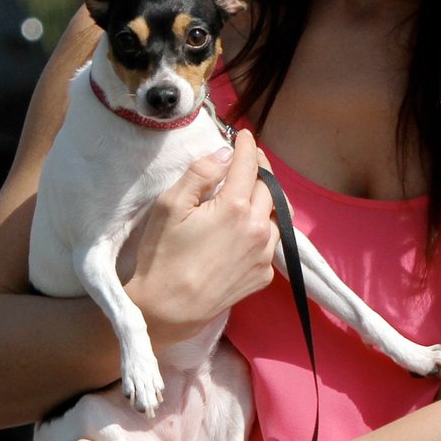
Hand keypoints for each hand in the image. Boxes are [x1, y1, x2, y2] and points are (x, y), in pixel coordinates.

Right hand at [124, 129, 278, 346]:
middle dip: (259, 168)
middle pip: (269, 187)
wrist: (169, 308)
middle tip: (247, 160)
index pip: (249, 165)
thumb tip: (224, 155)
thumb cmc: (163, 255)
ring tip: (252, 192)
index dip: (246, 145)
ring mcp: (264, 253)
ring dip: (266, 199)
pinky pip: (271, 241)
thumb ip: (200, 174)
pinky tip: (246, 228)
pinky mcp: (264, 274)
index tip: (243, 133)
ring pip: (277, 214)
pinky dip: (263, 228)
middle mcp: (259, 228)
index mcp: (236, 207)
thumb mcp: (170, 206)